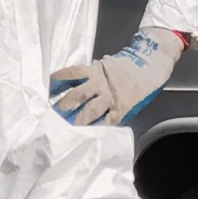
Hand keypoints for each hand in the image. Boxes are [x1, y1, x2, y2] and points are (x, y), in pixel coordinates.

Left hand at [49, 26, 184, 128]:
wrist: (149, 66)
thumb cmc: (124, 67)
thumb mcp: (104, 65)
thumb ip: (89, 74)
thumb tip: (68, 84)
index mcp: (95, 70)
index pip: (72, 73)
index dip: (59, 80)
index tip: (47, 87)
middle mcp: (100, 84)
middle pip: (77, 95)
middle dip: (64, 105)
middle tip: (52, 113)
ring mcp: (110, 98)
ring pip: (90, 111)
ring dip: (77, 120)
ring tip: (67, 128)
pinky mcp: (120, 109)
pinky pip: (106, 121)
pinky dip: (97, 127)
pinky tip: (88, 133)